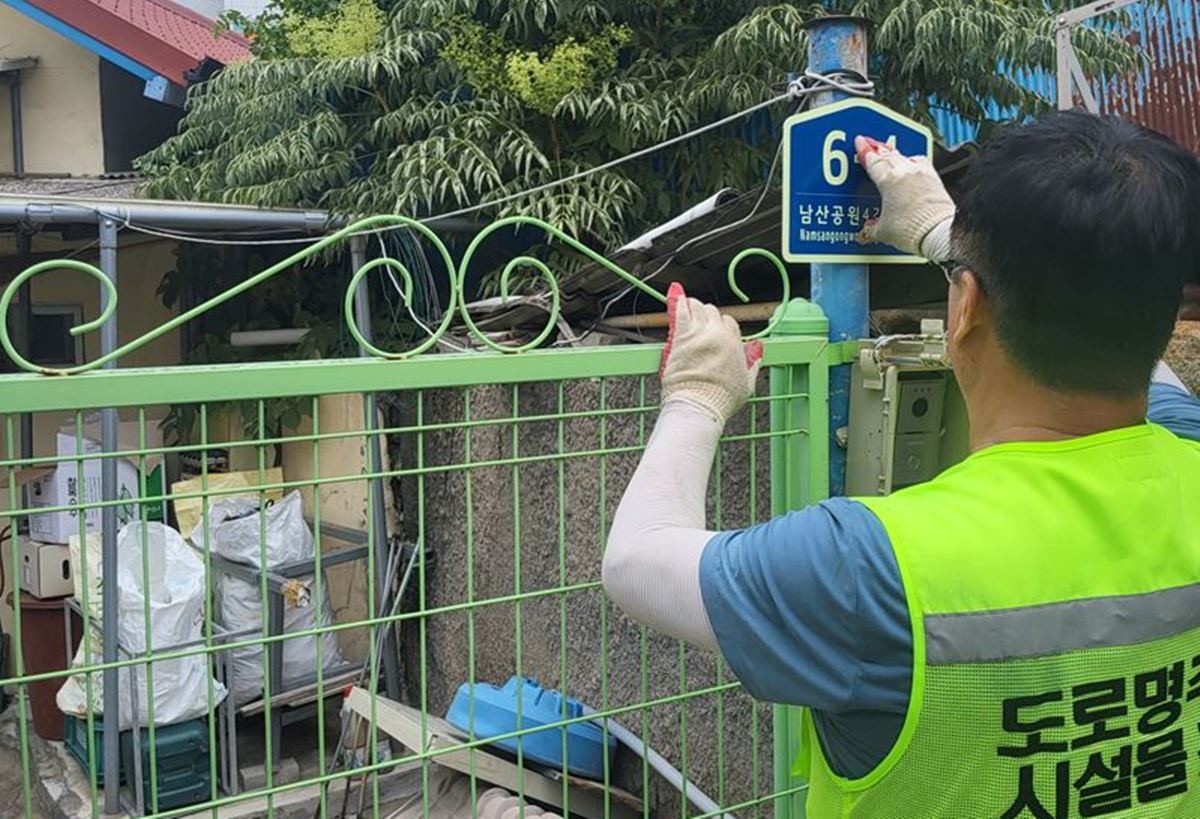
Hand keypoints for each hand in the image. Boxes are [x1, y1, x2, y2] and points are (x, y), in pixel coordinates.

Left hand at [659, 282, 762, 423]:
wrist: (699, 405)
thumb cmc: (721, 399)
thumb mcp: (747, 384)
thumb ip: (753, 366)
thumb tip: (757, 356)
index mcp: (734, 344)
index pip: (729, 322)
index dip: (722, 325)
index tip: (716, 330)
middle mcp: (718, 335)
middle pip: (713, 312)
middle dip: (707, 315)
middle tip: (701, 321)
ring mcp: (699, 334)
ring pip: (697, 307)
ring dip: (694, 306)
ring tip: (689, 307)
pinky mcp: (681, 336)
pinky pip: (681, 311)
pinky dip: (679, 303)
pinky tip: (678, 300)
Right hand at [855, 135, 954, 260]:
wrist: (939, 233)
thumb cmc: (914, 230)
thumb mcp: (883, 232)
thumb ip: (871, 229)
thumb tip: (867, 231)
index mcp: (889, 181)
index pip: (873, 160)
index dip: (864, 151)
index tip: (860, 142)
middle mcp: (906, 172)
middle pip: (888, 155)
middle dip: (878, 149)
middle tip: (871, 144)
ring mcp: (922, 174)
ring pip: (905, 156)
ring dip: (896, 154)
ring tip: (890, 154)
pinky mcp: (935, 180)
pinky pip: (921, 163)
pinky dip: (913, 162)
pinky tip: (912, 166)